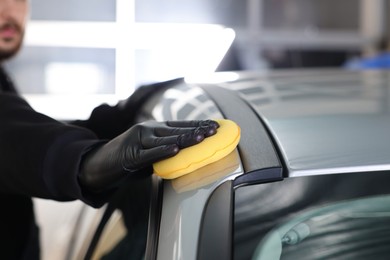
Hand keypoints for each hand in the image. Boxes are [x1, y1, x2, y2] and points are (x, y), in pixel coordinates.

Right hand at [79, 120, 218, 192]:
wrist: (99, 165)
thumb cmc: (128, 160)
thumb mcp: (151, 153)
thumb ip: (167, 152)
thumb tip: (186, 156)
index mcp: (154, 129)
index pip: (181, 125)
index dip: (198, 125)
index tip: (215, 126)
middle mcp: (148, 130)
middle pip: (177, 130)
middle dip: (198, 130)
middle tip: (215, 131)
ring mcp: (138, 140)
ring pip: (166, 140)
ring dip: (185, 139)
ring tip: (201, 137)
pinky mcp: (130, 154)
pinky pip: (149, 154)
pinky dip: (162, 152)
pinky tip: (175, 150)